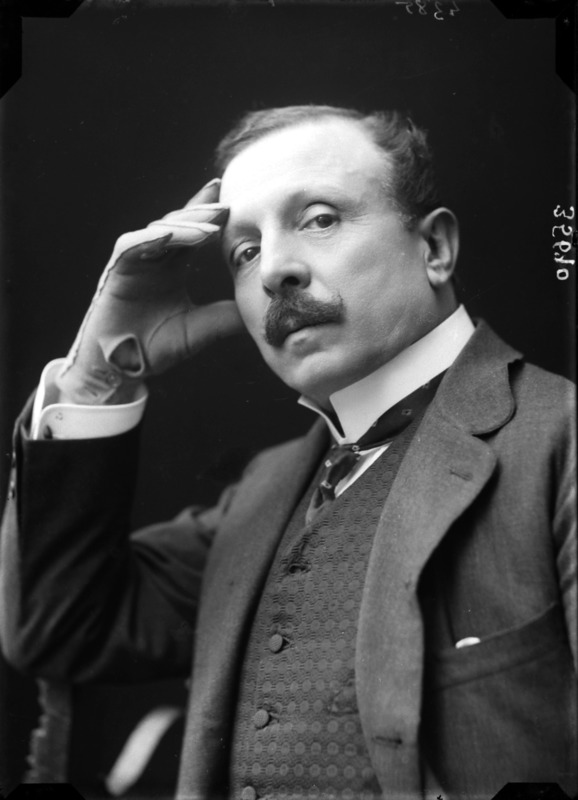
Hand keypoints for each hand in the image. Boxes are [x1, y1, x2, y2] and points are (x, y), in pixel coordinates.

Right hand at [56, 179, 243, 404]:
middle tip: (228, 206)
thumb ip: (227, 317)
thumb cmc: (155, 348)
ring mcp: (134, 261)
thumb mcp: (202, 330)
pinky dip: (152, 238)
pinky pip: (133, 245)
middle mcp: (153, 258)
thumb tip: (265, 312)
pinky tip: (173, 235)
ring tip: (211, 226)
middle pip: (180, 224)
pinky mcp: (116, 269)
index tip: (236, 204)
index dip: (212, 217)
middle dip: (203, 214)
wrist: (121, 368)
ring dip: (185, 226)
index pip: (195, 234)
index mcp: (172, 267)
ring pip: (159, 230)